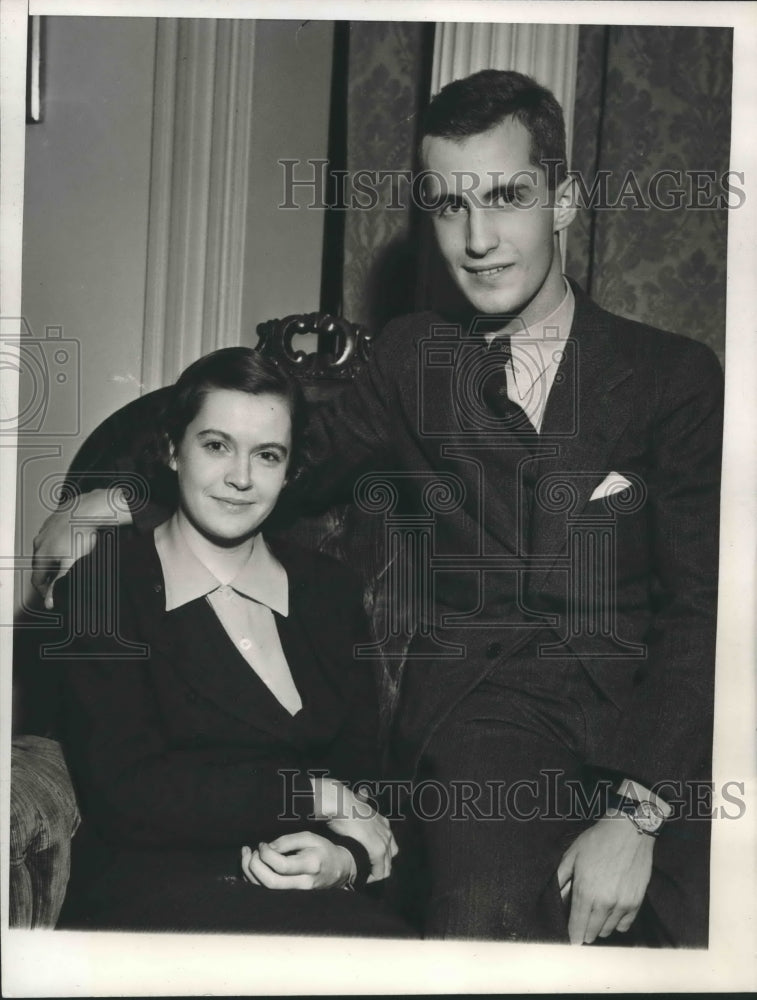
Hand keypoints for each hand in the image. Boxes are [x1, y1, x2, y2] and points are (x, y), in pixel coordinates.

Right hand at [32, 489, 128, 606]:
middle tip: (59, 582)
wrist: (87, 510)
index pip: (36, 579)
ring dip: (52, 559)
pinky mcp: (54, 520)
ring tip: (65, 564)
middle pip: (39, 564)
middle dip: (48, 575)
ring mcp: (46, 530)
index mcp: (41, 554)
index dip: (44, 591)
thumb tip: (49, 600)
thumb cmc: (80, 535)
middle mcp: (40, 542)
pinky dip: (58, 544)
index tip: (51, 595)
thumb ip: (59, 581)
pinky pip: (53, 536)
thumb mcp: (70, 564)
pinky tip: (70, 544)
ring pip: (46, 549)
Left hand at [240, 832, 354, 889]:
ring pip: (266, 890)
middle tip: (251, 851)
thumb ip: (288, 841)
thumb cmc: (323, 850)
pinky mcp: (290, 898)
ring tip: (247, 856)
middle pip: (270, 882)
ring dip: (250, 873)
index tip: (262, 844)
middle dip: (253, 866)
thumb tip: (267, 847)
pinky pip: (267, 893)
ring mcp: (297, 895)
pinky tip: (251, 867)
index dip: (266, 854)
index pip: (281, 865)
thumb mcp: (310, 838)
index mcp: (311, 865)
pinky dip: (254, 880)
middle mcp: (303, 884)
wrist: (338, 870)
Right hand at [311, 777, 397, 882]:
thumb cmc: (343, 805)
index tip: (367, 864)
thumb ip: (361, 810)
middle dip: (379, 868)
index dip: (379, 858)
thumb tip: (362, 797)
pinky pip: (380, 871)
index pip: (388, 847)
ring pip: (387, 866)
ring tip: (363, 878)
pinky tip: (363, 879)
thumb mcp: (357, 807)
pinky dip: (373, 877)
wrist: (340, 803)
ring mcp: (384, 841)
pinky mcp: (377, 849)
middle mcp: (386, 832)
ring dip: (376, 874)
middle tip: (365, 875)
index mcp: (382, 823)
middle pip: (390, 858)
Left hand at [557, 813, 654, 944]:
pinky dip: (616, 923)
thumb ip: (562, 879)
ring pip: (607, 931)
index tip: (570, 939)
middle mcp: (603, 902)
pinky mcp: (636, 903)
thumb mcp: (572, 855)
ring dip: (599, 926)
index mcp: (585, 891)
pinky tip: (611, 911)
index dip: (572, 936)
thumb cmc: (598, 840)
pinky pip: (624, 925)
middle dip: (584, 930)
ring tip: (596, 912)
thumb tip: (556, 898)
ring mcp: (622, 904)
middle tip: (581, 920)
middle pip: (591, 933)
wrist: (630, 831)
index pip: (576, 927)